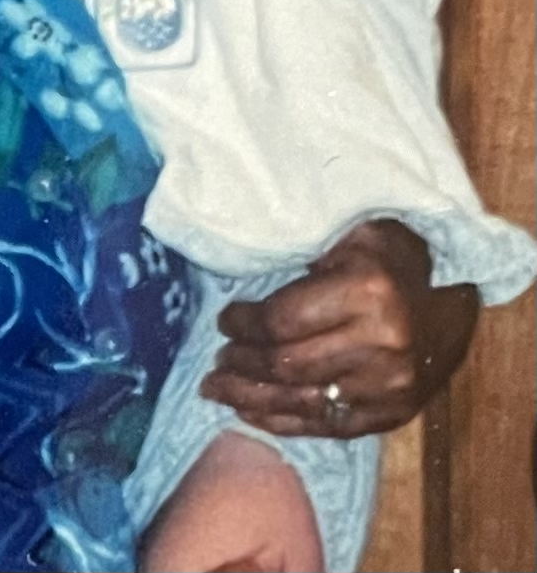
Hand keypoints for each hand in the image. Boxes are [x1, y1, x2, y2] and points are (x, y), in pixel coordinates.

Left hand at [202, 220, 478, 437]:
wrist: (449, 308)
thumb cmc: (387, 262)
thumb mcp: (350, 237)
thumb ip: (303, 254)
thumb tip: (243, 278)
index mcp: (368, 292)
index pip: (284, 320)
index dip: (244, 324)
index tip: (224, 321)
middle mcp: (382, 345)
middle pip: (290, 364)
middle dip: (242, 363)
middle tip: (216, 359)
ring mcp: (390, 387)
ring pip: (304, 401)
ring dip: (253, 397)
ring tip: (219, 389)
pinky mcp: (394, 415)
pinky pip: (329, 427)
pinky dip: (285, 423)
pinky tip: (253, 414)